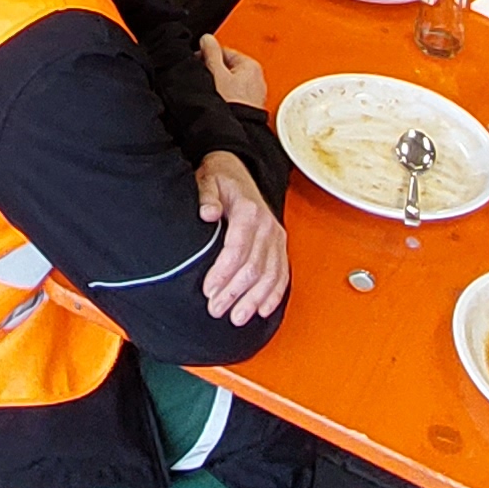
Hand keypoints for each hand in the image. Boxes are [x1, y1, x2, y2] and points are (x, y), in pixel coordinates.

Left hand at [193, 153, 291, 323]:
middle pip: (253, 267)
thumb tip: (208, 213)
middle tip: (216, 309)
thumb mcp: (207, 180)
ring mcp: (276, 237)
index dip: (223, 273)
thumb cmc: (220, 179)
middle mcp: (267, 226)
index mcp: (249, 212)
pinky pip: (282, 273)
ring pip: (269, 275)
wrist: (236, 170)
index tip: (208, 290)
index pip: (237, 250)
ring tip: (238, 317)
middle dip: (234, 293)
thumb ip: (206, 196)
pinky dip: (274, 294)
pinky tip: (263, 309)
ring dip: (254, 299)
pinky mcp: (279, 245)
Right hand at [199, 33, 267, 109]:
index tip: (197, 60)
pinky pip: (234, 95)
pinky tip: (218, 102)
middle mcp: (257, 78)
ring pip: (230, 82)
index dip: (207, 55)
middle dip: (214, 70)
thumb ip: (211, 53)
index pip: (225, 50)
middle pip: (228, 66)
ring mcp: (254, 94)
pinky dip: (225, 97)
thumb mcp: (216, 74)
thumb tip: (207, 39)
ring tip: (211, 92)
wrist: (236, 131)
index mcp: (251, 65)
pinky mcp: (249, 107)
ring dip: (219, 85)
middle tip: (203, 78)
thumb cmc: (231, 105)